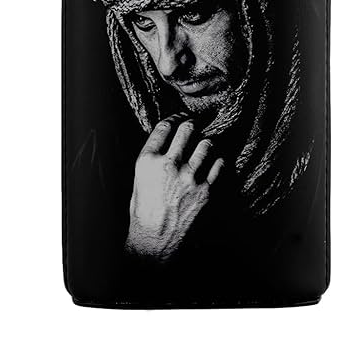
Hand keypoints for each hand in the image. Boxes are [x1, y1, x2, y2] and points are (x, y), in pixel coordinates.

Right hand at [124, 117, 226, 261]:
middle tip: (194, 126)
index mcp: (148, 160)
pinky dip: (217, 161)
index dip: (174, 118)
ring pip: (206, 144)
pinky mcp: (207, 190)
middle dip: (192, 125)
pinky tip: (213, 163)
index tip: (179, 118)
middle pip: (187, 130)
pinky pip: (219, 164)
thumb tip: (168, 141)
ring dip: (206, 143)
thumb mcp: (139, 179)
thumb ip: (153, 158)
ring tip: (205, 146)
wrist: (155, 241)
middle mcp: (169, 165)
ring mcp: (190, 177)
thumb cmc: (144, 212)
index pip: (165, 127)